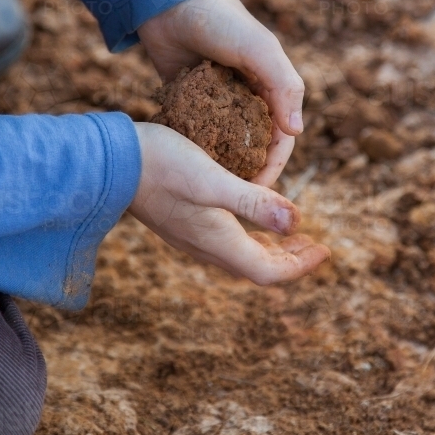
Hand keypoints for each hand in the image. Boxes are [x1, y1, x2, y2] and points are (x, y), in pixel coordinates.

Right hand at [129, 122, 328, 284]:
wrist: (109, 163)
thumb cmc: (162, 165)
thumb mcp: (213, 180)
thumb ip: (254, 202)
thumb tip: (298, 222)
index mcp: (218, 241)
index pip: (269, 272)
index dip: (300, 265)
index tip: (324, 250)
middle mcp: (205, 247)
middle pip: (257, 267)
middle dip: (289, 259)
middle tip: (314, 245)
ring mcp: (190, 237)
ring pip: (240, 254)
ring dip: (270, 248)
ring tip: (290, 232)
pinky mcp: (180, 223)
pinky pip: (224, 241)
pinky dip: (248, 234)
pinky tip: (250, 212)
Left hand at [138, 0, 303, 186]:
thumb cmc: (220, 21)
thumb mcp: (259, 50)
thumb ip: (283, 86)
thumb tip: (296, 132)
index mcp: (271, 84)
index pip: (281, 136)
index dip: (274, 164)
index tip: (258, 191)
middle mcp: (247, 94)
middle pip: (255, 143)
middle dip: (248, 170)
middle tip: (232, 194)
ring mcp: (217, 97)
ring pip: (226, 140)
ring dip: (222, 161)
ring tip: (209, 187)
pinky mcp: (189, 96)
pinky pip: (195, 128)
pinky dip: (194, 144)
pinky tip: (186, 164)